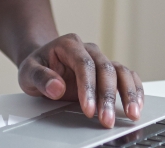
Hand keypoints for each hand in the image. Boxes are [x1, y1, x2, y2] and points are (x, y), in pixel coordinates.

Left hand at [17, 33, 143, 128]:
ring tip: (131, 114)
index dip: (88, 87)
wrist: (43, 62)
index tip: (88, 110)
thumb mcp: (28, 71)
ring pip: (121, 72)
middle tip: (106, 120)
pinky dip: (135, 90)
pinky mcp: (109, 71)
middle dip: (107, 97)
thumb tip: (56, 87)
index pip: (84, 64)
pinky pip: (128, 76)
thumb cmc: (37, 66)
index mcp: (69, 44)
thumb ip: (40, 77)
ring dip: (128, 93)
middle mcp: (89, 50)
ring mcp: (101, 59)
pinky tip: (136, 106)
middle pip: (105, 69)